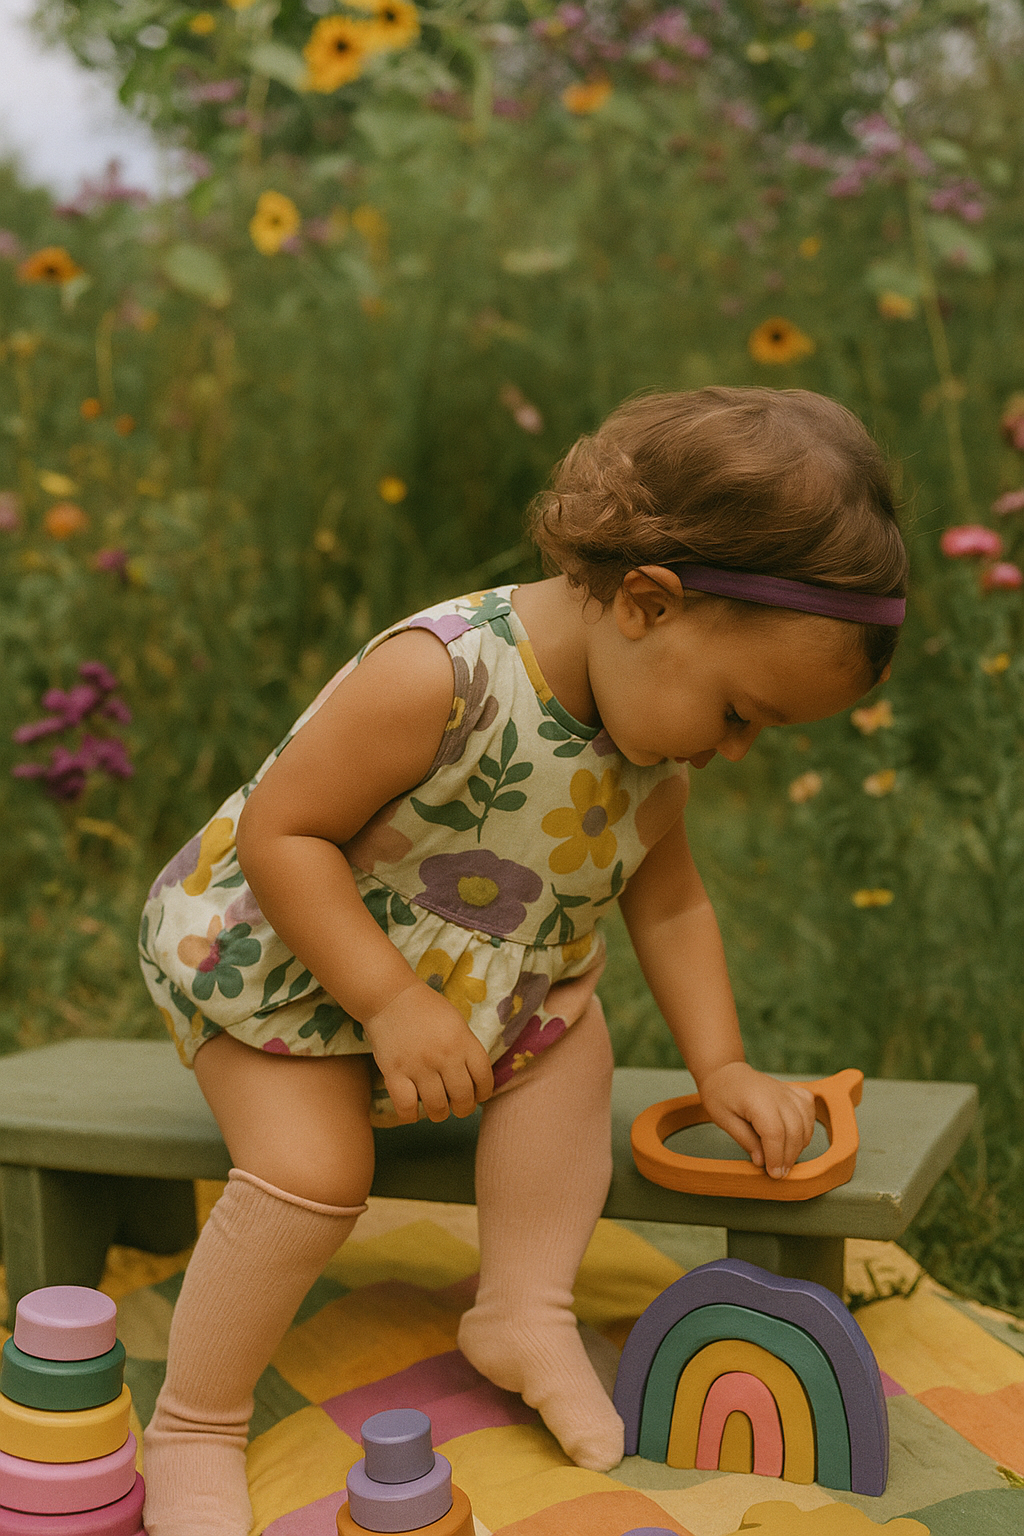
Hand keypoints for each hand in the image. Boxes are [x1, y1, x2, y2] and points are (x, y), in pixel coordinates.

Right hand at [362, 980, 494, 1124]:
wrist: (389, 996)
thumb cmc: (425, 1008)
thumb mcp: (456, 1023)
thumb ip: (467, 1049)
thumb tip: (476, 1081)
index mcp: (463, 1041)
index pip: (484, 1078)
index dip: (483, 1092)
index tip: (478, 1095)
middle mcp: (444, 1055)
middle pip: (463, 1098)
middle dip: (463, 1108)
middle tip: (457, 1106)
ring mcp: (419, 1065)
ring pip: (437, 1107)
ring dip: (439, 1113)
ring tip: (436, 1108)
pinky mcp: (394, 1072)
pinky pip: (406, 1107)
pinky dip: (410, 1115)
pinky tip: (412, 1110)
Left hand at [697, 1061, 815, 1179]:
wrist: (726, 1072)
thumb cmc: (721, 1095)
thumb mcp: (724, 1120)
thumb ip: (745, 1140)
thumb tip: (762, 1162)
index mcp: (758, 1101)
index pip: (775, 1134)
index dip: (776, 1157)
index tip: (773, 1174)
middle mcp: (778, 1095)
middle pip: (794, 1132)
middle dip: (788, 1157)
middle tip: (779, 1174)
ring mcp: (788, 1092)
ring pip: (805, 1124)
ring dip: (798, 1147)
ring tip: (784, 1160)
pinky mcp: (794, 1092)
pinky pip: (809, 1112)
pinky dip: (807, 1128)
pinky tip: (795, 1138)